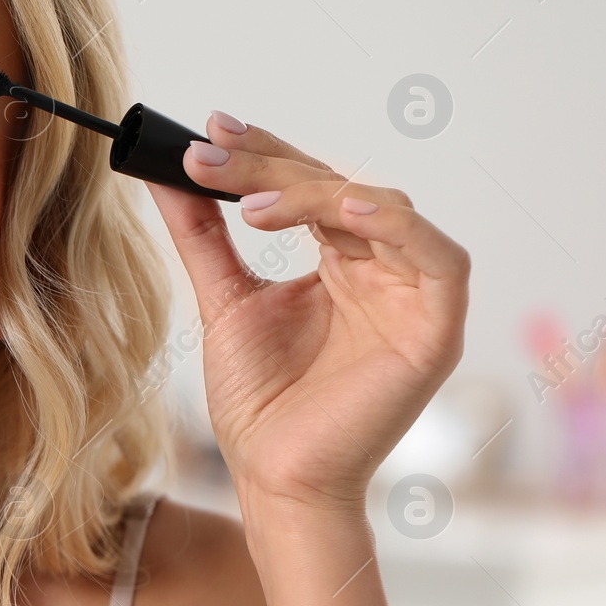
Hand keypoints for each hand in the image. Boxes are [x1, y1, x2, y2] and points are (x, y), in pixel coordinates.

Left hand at [145, 111, 469, 524]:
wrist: (273, 475)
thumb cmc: (259, 401)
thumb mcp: (222, 300)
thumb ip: (202, 235)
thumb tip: (167, 175)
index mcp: (340, 262)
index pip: (307, 186)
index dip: (263, 152)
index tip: (209, 130)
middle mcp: (381, 270)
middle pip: (337, 189)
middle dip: (271, 166)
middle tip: (211, 154)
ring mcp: (412, 296)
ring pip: (379, 210)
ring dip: (315, 192)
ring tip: (252, 200)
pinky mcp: (437, 329)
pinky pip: (438, 258)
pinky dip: (396, 226)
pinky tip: (343, 211)